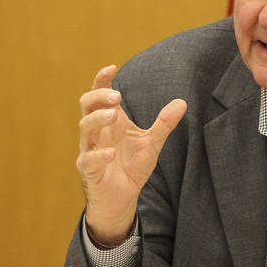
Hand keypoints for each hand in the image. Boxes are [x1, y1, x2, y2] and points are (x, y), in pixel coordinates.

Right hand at [76, 65, 186, 245]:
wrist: (122, 199)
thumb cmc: (131, 167)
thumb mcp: (151, 143)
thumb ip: (164, 123)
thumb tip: (182, 102)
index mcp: (109, 122)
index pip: (99, 95)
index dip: (102, 80)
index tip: (112, 67)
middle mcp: (96, 132)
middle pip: (86, 105)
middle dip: (99, 96)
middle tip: (118, 96)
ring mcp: (90, 150)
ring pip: (84, 128)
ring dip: (97, 119)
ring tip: (114, 115)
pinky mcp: (89, 171)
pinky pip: (88, 160)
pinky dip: (98, 155)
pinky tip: (110, 153)